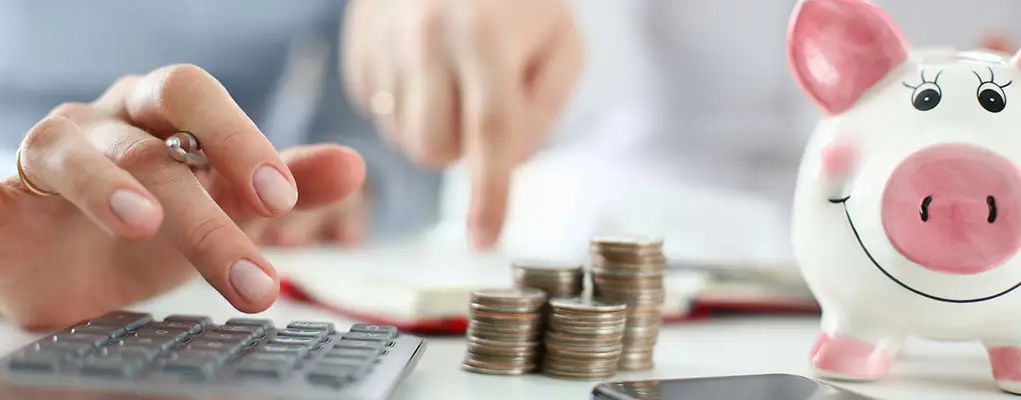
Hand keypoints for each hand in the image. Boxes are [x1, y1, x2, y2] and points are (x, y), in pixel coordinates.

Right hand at [0, 64, 365, 329]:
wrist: (57, 274)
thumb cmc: (147, 232)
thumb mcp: (222, 212)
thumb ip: (283, 189)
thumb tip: (354, 165)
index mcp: (175, 117)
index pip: (215, 106)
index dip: (250, 142)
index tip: (285, 198)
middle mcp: (126, 116)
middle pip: (175, 100)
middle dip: (229, 147)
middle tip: (272, 205)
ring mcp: (70, 142)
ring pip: (114, 151)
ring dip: (140, 191)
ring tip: (156, 226)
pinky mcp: (22, 180)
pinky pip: (49, 169)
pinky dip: (86, 191)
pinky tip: (122, 223)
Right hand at [341, 0, 582, 248]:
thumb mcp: (559, 41)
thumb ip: (543, 109)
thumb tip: (508, 166)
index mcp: (486, 36)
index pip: (489, 132)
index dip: (488, 193)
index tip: (485, 239)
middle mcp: (426, 37)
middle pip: (434, 148)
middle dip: (459, 151)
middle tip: (477, 110)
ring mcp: (383, 41)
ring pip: (401, 139)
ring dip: (432, 129)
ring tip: (450, 81)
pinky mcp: (357, 45)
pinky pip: (377, 112)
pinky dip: (404, 106)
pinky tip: (421, 68)